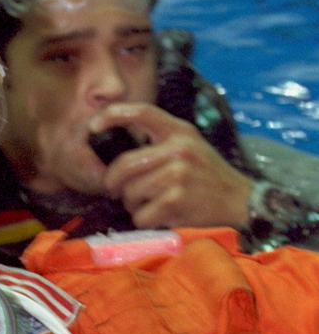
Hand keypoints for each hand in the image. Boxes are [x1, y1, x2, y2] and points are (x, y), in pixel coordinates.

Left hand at [91, 103, 252, 229]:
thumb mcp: (190, 146)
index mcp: (180, 131)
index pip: (143, 112)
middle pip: (124, 165)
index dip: (114, 114)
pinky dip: (144, 221)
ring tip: (148, 204)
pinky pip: (140, 215)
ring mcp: (178, 175)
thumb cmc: (208, 176)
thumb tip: (117, 153)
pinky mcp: (176, 200)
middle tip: (116, 191)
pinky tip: (159, 217)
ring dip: (132, 205)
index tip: (93, 125)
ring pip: (130, 193)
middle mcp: (178, 149)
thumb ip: (160, 142)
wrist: (240, 201)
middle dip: (113, 182)